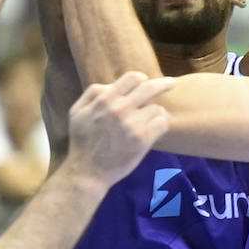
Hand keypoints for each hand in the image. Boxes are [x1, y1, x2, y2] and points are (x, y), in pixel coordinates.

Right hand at [65, 72, 172, 186]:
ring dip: (157, 112)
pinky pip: (162, 123)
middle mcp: (120, 109)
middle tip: (171, 83)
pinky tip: (156, 128)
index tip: (145, 81)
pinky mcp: (143, 139)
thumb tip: (112, 85)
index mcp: (105, 99)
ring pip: (157, 108)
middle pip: (150, 88)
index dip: (140, 78)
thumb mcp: (77, 111)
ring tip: (154, 118)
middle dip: (163, 84)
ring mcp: (133, 124)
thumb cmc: (81, 141)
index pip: (132, 78)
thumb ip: (93, 93)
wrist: (88, 171)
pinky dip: (162, 124)